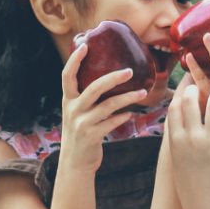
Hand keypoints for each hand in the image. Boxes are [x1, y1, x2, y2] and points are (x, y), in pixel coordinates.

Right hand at [60, 43, 146, 172]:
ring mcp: (81, 123)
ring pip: (107, 105)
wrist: (74, 163)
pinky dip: (122, 117)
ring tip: (143, 94)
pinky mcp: (91, 136)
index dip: (74, 60)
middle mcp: (72, 109)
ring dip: (127, 98)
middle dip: (112, 78)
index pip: (67, 75)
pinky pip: (110, 122)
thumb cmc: (80, 133)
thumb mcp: (77, 113)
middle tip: (130, 71)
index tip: (85, 45)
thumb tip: (108, 78)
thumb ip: (86, 98)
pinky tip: (131, 114)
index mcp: (68, 100)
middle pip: (93, 87)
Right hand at [166, 83, 209, 208]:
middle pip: (190, 102)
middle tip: (201, 85)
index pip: (174, 107)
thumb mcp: (176, 158)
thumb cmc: (189, 182)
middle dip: (195, 89)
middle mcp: (191, 138)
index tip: (186, 89)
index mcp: (176, 140)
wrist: (203, 203)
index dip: (180, 95)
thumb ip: (177, 138)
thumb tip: (178, 119)